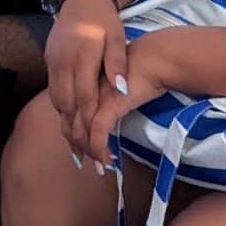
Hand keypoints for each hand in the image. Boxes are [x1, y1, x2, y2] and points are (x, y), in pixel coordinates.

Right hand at [46, 0, 129, 165]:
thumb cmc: (104, 20)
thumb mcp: (117, 37)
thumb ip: (118, 64)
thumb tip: (122, 89)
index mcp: (81, 57)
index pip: (84, 98)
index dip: (89, 124)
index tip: (97, 147)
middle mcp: (62, 63)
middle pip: (66, 105)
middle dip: (74, 133)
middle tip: (85, 159)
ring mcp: (53, 62)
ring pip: (56, 100)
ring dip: (65, 124)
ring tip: (76, 148)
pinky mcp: (49, 61)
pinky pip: (52, 91)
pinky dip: (61, 109)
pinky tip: (68, 121)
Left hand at [80, 33, 181, 170]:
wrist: (155, 59)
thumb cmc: (142, 70)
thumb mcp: (119, 85)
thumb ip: (109, 97)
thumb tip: (108, 112)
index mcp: (84, 85)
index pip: (69, 113)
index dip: (72, 134)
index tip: (79, 150)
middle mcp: (85, 92)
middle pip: (70, 126)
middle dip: (77, 147)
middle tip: (85, 162)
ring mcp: (95, 99)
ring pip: (81, 132)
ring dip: (89, 152)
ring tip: (100, 165)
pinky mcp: (108, 106)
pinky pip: (98, 133)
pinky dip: (99, 149)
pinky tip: (108, 159)